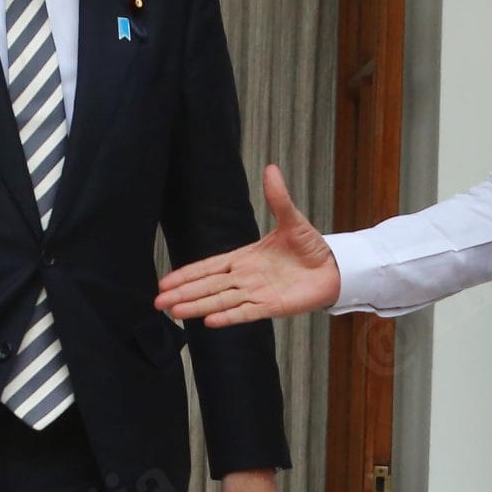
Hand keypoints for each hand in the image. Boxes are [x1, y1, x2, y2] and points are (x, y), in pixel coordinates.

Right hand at [155, 164, 339, 325]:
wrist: (334, 267)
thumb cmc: (311, 246)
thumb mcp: (292, 219)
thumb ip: (278, 198)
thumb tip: (270, 169)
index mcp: (245, 258)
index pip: (209, 267)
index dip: (187, 274)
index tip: (165, 282)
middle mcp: (246, 278)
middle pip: (208, 287)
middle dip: (183, 293)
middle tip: (157, 302)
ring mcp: (257, 293)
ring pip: (220, 300)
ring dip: (197, 306)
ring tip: (174, 312)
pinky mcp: (271, 306)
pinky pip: (245, 313)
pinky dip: (228, 317)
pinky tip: (208, 321)